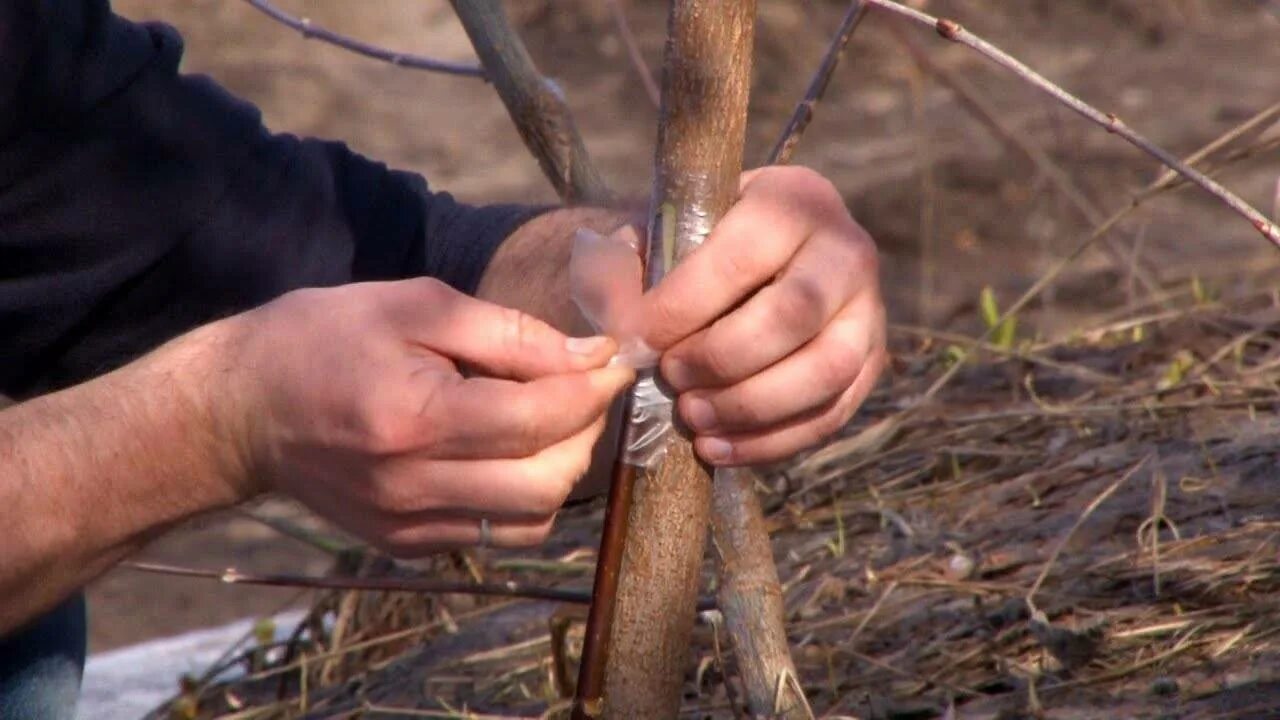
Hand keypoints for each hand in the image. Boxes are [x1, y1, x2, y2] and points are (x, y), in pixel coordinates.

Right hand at [220, 278, 632, 555]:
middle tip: (584, 386)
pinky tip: (512, 451)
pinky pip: (498, 532)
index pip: (538, 418)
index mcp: (412, 418)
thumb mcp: (413, 306)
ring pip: (533, 519)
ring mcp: (408, 526)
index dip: (593, 387)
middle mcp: (411, 486)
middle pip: (548, 481)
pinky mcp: (406, 544)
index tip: (614, 358)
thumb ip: (508, 333)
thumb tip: (589, 354)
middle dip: (587, 429)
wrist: (241, 410)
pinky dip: (526, 494)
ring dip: (563, 468)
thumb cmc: (322, 338)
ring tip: (551, 418)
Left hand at [638, 166, 885, 465]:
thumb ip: (630, 261)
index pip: (740, 258)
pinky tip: (718, 449)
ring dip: (751, 406)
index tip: (636, 340)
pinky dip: (771, 442)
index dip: (683, 306)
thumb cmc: (697, 245)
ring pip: (825, 370)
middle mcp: (845, 250)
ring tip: (693, 418)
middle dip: (722, 358)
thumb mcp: (662, 230)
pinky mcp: (870, 365)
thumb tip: (618, 313)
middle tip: (671, 378)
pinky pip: (831, 414)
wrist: (757, 262)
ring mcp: (869, 310)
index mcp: (791, 200)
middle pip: (793, 315)